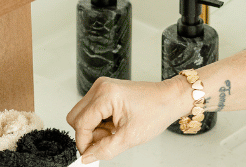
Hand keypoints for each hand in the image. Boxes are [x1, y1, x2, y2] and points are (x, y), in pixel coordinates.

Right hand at [66, 77, 186, 161]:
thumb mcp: (129, 137)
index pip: (80, 123)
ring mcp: (103, 88)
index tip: (91, 154)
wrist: (169, 99)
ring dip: (95, 129)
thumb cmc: (156, 111)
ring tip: (115, 131)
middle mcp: (101, 87)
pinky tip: (115, 124)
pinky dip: (100, 122)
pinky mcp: (106, 91)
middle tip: (107, 140)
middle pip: (76, 117)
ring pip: (83, 115)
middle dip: (88, 134)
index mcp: (106, 95)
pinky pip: (92, 111)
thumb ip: (104, 150)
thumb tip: (86, 157)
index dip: (84, 142)